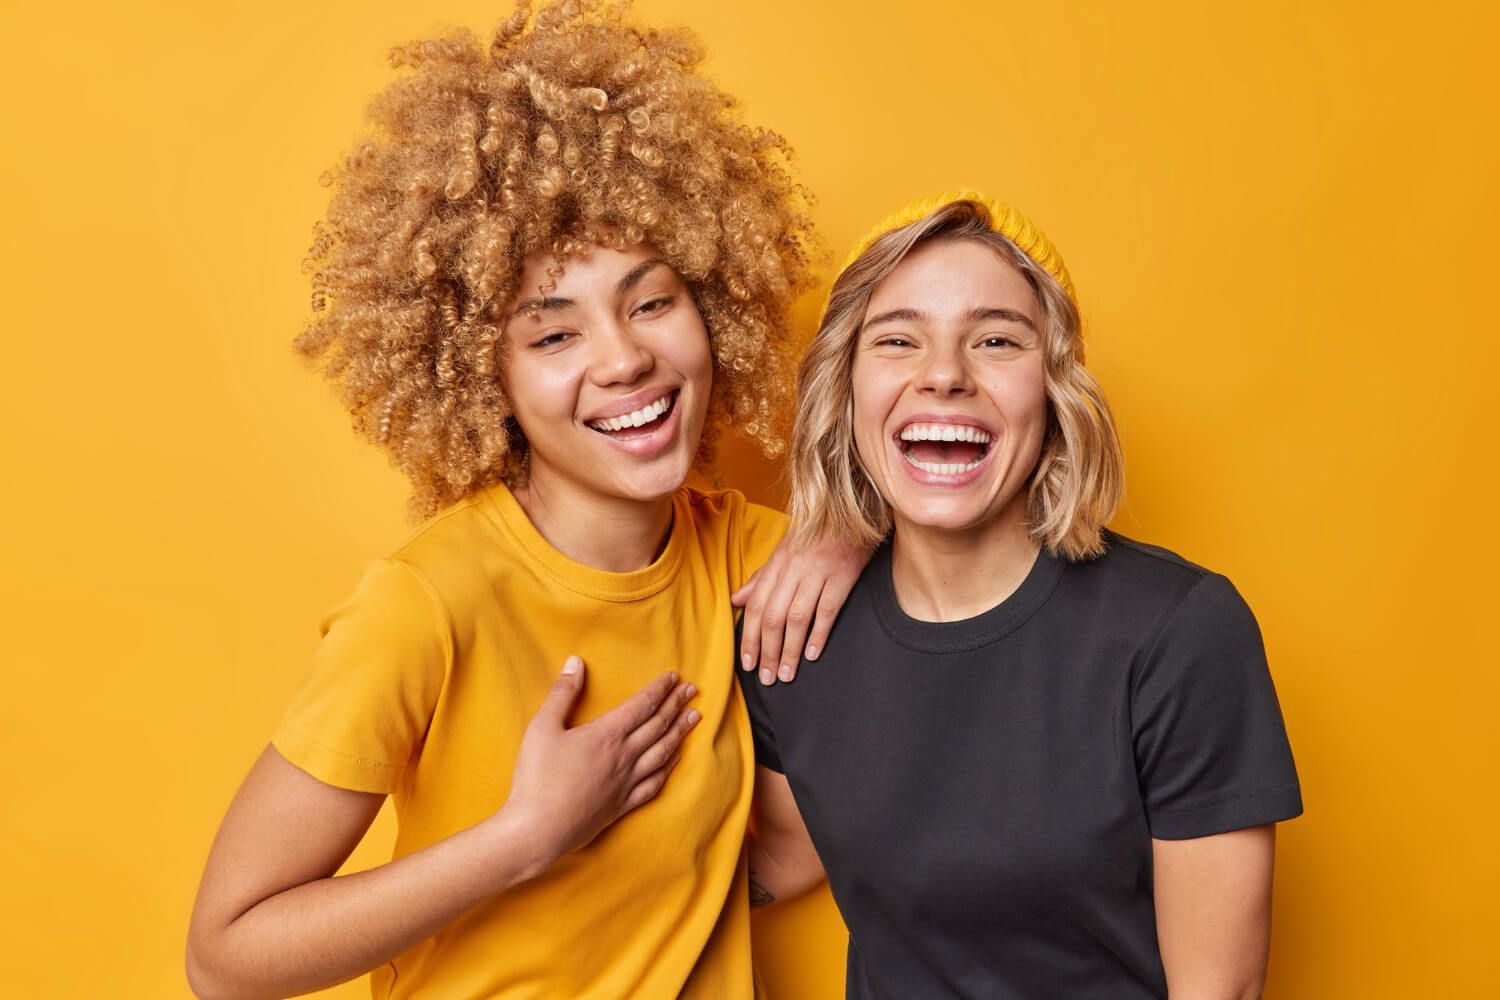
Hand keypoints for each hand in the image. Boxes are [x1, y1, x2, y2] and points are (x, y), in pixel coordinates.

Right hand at [500, 656, 698, 867]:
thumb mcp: (542, 728)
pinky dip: (669, 767)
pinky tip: (675, 759)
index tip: (674, 677)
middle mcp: (624, 757)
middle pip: (658, 725)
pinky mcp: (623, 805)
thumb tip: (575, 662)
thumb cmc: (537, 778)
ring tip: (695, 718)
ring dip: (680, 732)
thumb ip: (562, 693)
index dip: (659, 689)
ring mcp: (627, 783)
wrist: (538, 830)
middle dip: (676, 704)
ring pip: (663, 752)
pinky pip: (655, 783)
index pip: (642, 705)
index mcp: (607, 735)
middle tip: (692, 690)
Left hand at [731, 535, 871, 685]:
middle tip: (766, 677)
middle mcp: (794, 568)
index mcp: (778, 563)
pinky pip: (827, 610)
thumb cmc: (817, 532)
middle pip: (773, 616)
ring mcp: (819, 572)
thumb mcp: (785, 549)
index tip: (747, 663)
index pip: (756, 605)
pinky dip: (819, 634)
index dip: (749, 637)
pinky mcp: (843, 576)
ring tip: (786, 673)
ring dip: (789, 650)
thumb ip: (761, 577)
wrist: (852, 510)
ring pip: (797, 617)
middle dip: (767, 651)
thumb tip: (736, 600)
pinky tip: (812, 655)